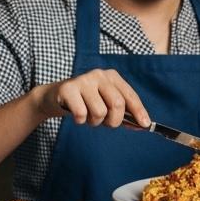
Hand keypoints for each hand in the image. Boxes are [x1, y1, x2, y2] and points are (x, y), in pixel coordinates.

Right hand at [34, 68, 149, 127]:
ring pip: (100, 112)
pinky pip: (82, 114)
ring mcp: (83, 80)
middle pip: (117, 104)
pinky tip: (76, 114)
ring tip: (88, 116)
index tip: (145, 125)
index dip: (139, 112)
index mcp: (112, 76)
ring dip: (94, 122)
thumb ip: (123, 112)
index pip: (130, 96)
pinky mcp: (68, 89)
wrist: (54, 97)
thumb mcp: (105, 102)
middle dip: (113, 121)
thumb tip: (143, 124)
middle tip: (105, 123)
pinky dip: (80, 121)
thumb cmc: (84, 101)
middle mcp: (99, 75)